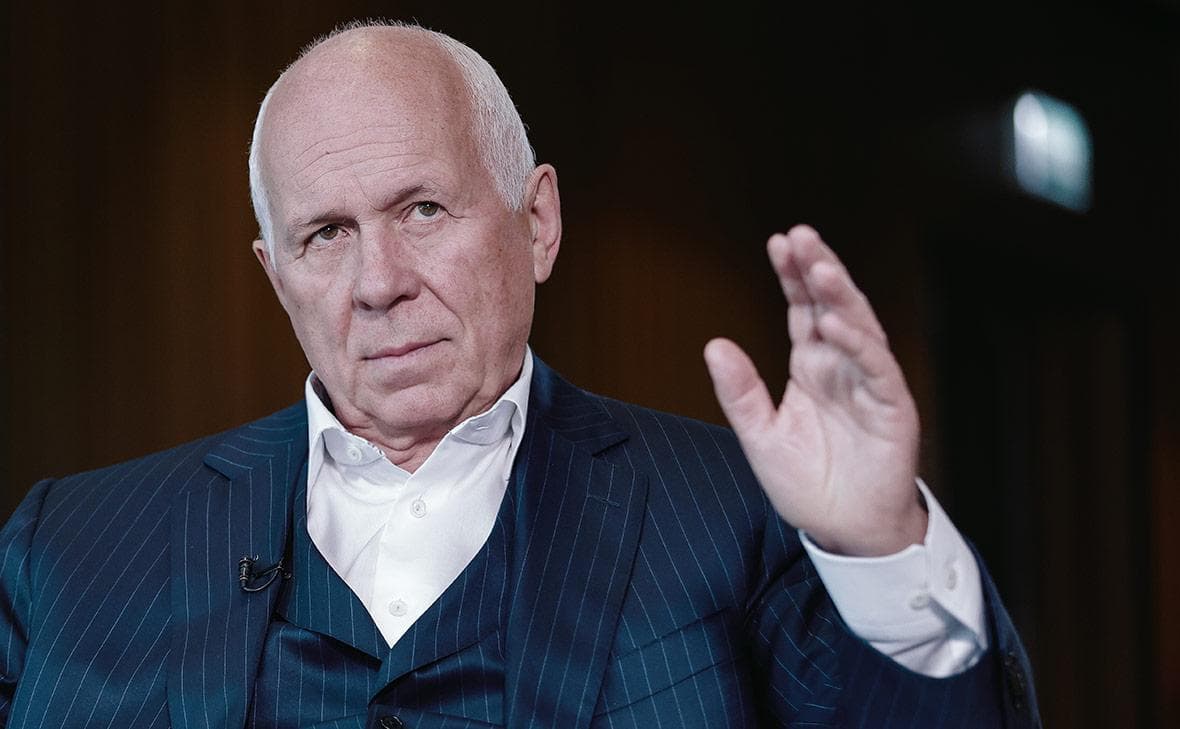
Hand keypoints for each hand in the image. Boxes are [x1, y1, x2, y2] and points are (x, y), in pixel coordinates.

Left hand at [704, 225, 925, 555]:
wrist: (845, 531)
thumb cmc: (807, 484)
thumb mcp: (760, 436)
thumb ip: (739, 392)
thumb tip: (714, 345)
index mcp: (811, 366)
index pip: (802, 310)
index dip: (792, 276)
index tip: (778, 242)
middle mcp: (842, 366)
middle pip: (831, 306)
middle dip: (817, 270)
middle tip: (800, 236)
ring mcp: (869, 384)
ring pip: (858, 327)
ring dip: (840, 296)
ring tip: (820, 266)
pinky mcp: (892, 408)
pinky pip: (876, 369)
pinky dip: (858, 345)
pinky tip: (837, 324)